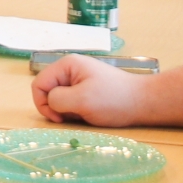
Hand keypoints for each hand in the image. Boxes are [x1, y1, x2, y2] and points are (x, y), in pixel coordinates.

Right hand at [30, 56, 153, 127]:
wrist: (143, 102)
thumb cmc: (114, 99)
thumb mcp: (82, 100)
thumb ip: (58, 100)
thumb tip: (51, 102)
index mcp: (66, 65)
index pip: (38, 84)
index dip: (43, 103)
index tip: (58, 118)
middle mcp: (70, 69)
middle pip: (48, 91)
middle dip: (57, 107)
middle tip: (75, 116)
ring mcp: (79, 79)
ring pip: (60, 98)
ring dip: (68, 110)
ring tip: (85, 114)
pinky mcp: (87, 89)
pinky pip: (71, 101)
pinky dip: (76, 110)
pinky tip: (90, 113)